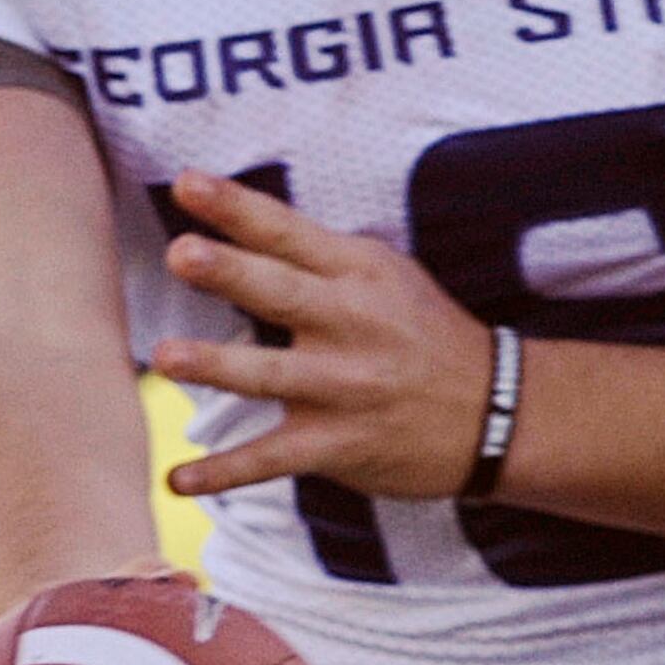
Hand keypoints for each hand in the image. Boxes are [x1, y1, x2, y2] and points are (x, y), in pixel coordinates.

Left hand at [144, 169, 496, 502]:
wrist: (497, 411)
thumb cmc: (426, 334)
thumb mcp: (390, 276)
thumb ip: (322, 255)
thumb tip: (245, 222)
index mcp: (360, 273)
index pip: (289, 233)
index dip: (237, 208)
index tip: (187, 184)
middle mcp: (352, 323)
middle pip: (281, 292)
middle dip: (231, 272)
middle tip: (182, 253)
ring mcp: (345, 386)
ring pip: (272, 375)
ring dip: (217, 365)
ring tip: (167, 356)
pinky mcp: (339, 443)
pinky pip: (273, 459)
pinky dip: (225, 473)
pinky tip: (178, 480)